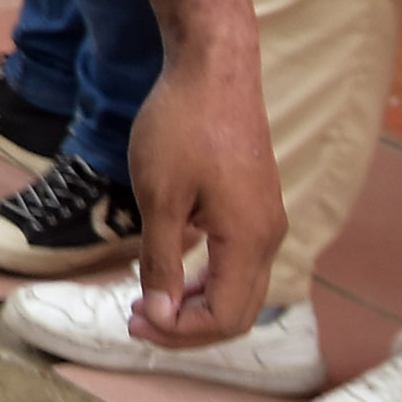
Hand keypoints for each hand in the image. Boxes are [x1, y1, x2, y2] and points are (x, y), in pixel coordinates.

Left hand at [121, 16, 285, 346]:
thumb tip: (159, 315)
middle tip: (134, 322)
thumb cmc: (182, 126)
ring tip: (146, 302)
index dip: (178, 332)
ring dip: (195, 304)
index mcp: (248, 240)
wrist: (214, 69)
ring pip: (239, 287)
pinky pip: (236, 260)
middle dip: (186, 327)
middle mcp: (268, 236)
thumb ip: (160, 262)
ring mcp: (265, 220)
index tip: (133, 322)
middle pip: (237, 311)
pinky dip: (205, 277)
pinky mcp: (255, 205)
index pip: (224, 318)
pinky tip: (167, 270)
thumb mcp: (159, 198)